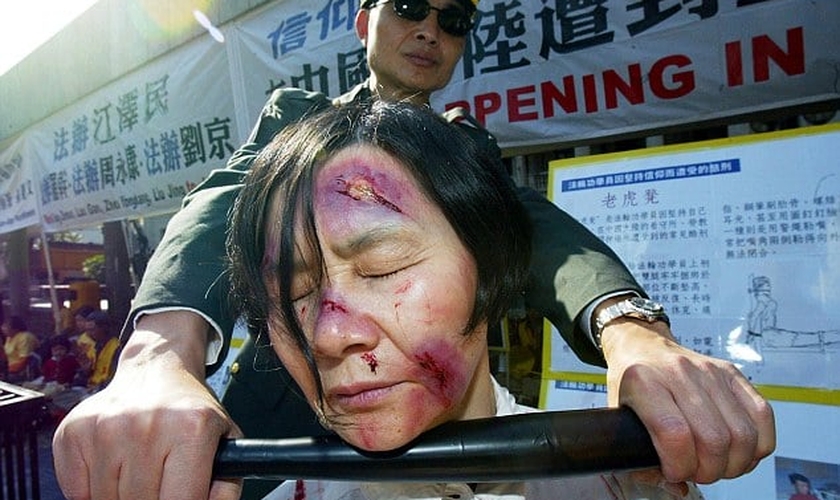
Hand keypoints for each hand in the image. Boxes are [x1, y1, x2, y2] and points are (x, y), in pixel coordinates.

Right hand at [52, 311, 242, 499]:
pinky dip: (92, 491)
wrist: (156, 370)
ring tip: (141, 472)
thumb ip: (222, 487)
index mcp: (191, 428)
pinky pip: (76, 492)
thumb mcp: (224, 440)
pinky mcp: (74, 432)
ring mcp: (106, 428)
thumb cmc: (190, 412)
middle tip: (161, 484)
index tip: (178, 498)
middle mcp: (146, 426)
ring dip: (122, 497)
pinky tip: (115, 467)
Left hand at [600, 317, 774, 485]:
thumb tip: (672, 486)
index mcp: (643, 381)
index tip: (672, 472)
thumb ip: (636, 453)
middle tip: (696, 472)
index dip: (679, 466)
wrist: (643, 345)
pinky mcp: (733, 373)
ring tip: (716, 464)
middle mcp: (679, 372)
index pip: (675, 434)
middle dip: (708, 471)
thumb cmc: (631, 382)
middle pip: (714, 439)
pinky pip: (763, 416)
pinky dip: (757, 446)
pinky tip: (737, 451)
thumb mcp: (618, 414)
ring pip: (742, 434)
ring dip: (734, 464)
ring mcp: (710, 371)